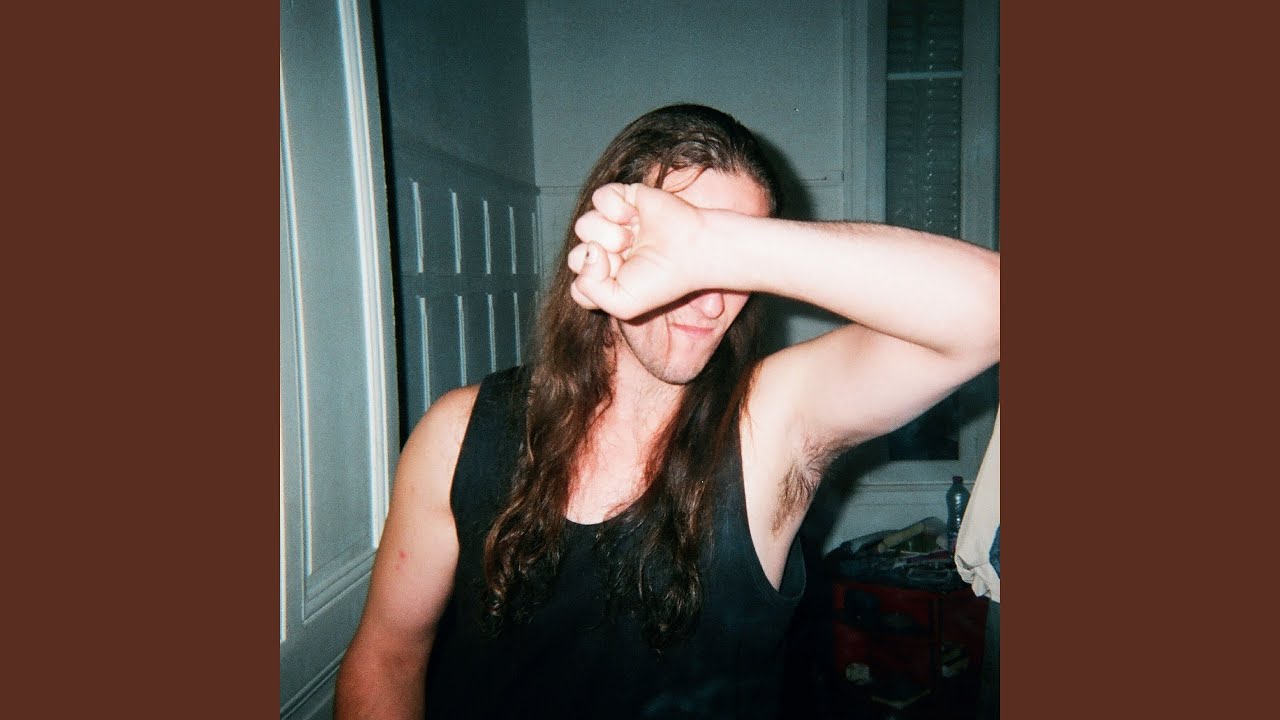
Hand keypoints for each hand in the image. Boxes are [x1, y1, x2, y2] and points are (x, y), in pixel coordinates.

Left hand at [567, 183, 707, 319]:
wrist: (692, 250)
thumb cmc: (663, 280)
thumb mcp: (622, 304)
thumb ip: (587, 290)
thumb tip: (588, 250)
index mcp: (608, 279)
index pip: (578, 284)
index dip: (592, 282)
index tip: (618, 278)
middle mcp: (609, 252)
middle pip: (575, 255)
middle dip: (598, 258)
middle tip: (625, 257)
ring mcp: (615, 224)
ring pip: (583, 225)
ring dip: (606, 233)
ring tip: (630, 238)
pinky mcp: (625, 197)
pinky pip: (599, 197)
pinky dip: (613, 207)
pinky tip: (634, 215)